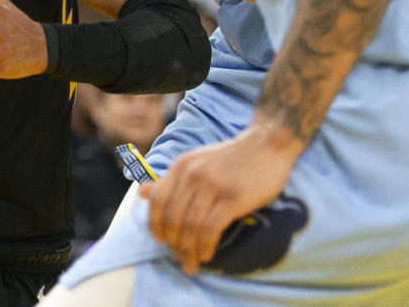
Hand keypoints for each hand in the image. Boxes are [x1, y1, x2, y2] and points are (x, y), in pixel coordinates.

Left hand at [140, 123, 300, 275]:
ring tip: (192, 264)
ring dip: (189, 251)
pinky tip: (207, 255)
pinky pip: (210, 229)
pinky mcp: (232, 198)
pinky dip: (205, 246)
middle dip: (173, 244)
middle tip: (180, 259)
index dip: (155, 224)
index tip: (160, 241)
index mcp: (181, 165)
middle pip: (172, 217)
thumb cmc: (232, 158)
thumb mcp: (196, 161)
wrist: (267, 144)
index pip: (157, 200)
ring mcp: (212, 185)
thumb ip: (171, 179)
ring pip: (190, 227)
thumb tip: (141, 192)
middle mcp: (192, 174)